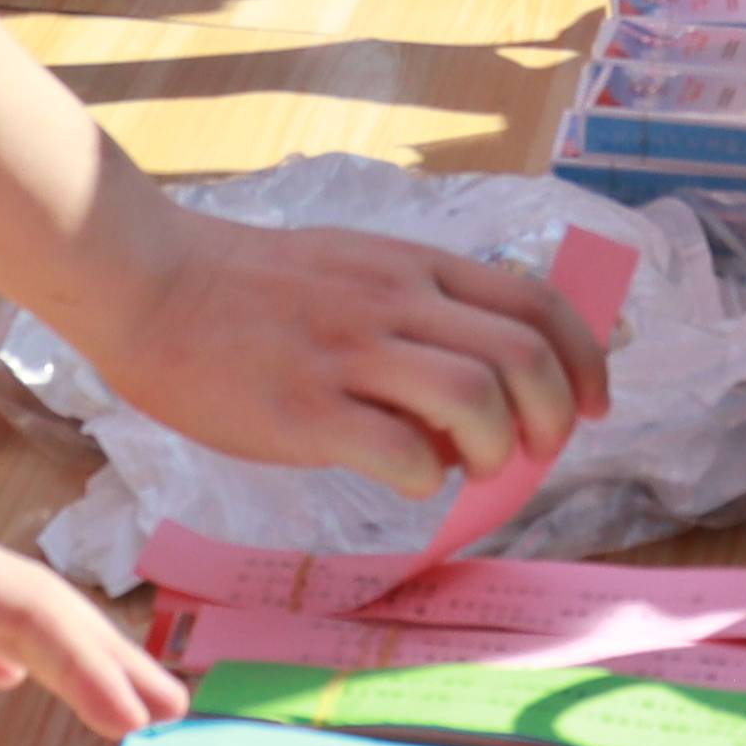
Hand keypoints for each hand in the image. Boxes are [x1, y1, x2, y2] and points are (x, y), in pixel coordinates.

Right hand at [83, 208, 612, 495]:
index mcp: (414, 268)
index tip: (593, 408)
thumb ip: (417, 306)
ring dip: (493, 452)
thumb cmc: (250, 287)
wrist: (153, 285)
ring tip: (466, 469)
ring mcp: (352, 354)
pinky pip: (400, 455)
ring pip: (476, 403)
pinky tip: (401, 479)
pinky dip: (423, 480)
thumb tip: (479, 380)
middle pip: (523, 359)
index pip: (537, 305)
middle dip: (552, 420)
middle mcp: (396, 302)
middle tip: (532, 454)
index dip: (585, 361)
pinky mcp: (306, 409)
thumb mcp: (354, 265)